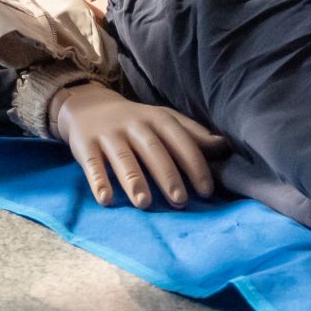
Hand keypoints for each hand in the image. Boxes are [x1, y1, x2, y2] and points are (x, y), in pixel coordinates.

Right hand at [51, 81, 228, 209]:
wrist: (89, 107)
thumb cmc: (136, 122)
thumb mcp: (164, 121)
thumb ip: (193, 135)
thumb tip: (225, 147)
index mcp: (158, 119)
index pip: (180, 141)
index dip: (194, 165)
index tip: (207, 191)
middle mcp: (134, 125)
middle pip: (153, 150)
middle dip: (167, 175)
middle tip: (180, 201)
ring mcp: (109, 134)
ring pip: (123, 157)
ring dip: (134, 180)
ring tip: (144, 203)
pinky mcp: (85, 145)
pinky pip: (92, 164)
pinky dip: (98, 181)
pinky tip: (106, 200)